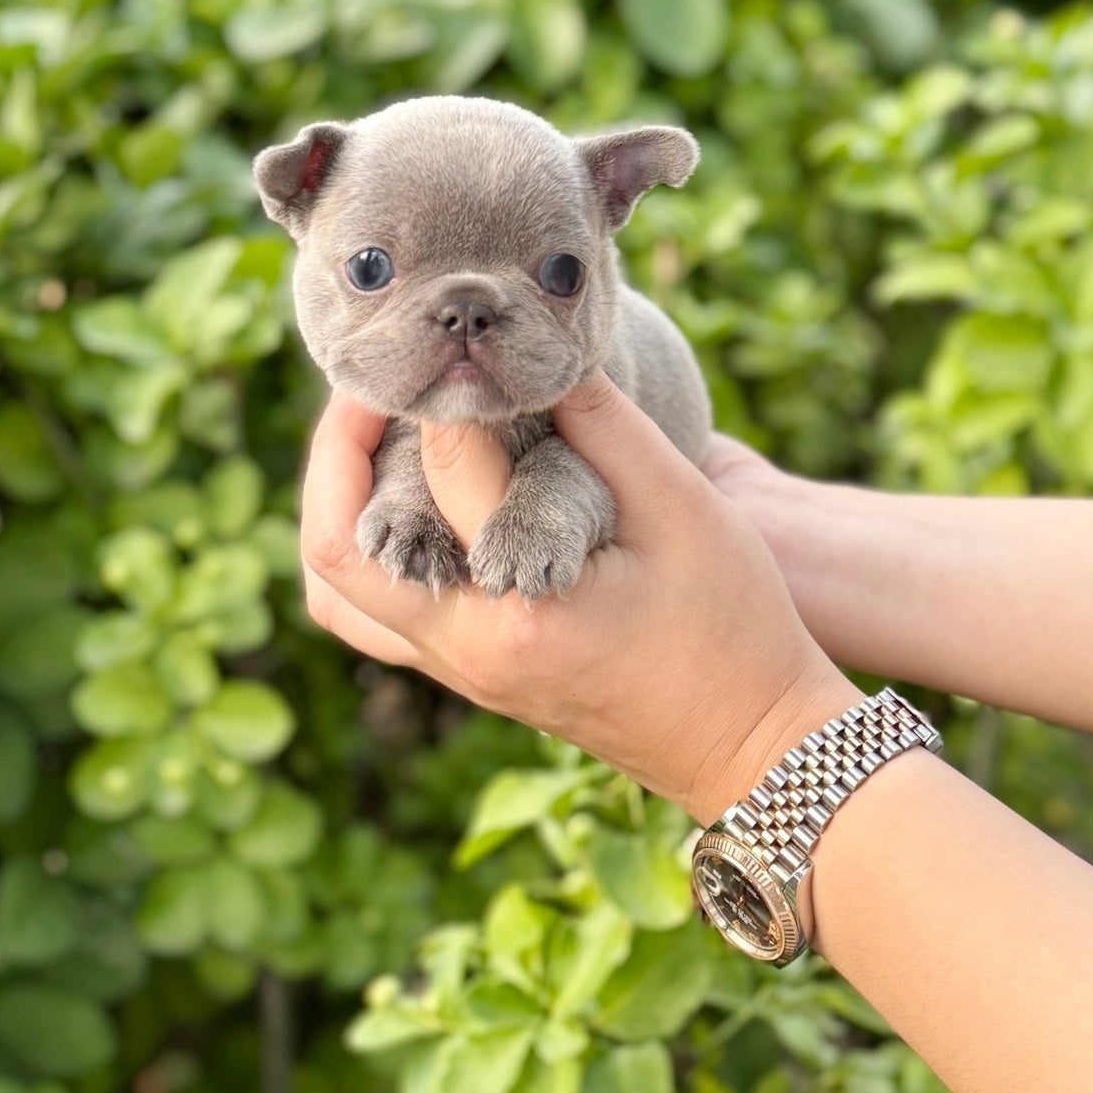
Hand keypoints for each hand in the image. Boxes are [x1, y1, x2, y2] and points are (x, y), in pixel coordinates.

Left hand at [300, 375, 860, 823]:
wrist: (756, 752)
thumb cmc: (736, 631)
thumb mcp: (685, 509)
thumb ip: (608, 426)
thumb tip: (540, 354)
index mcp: (521, 607)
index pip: (445, 472)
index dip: (443, 392)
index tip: (456, 341)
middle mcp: (469, 650)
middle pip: (337, 553)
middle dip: (336, 453)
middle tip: (373, 386)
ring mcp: (464, 674)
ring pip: (340, 599)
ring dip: (337, 509)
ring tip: (376, 437)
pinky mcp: (474, 678)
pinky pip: (377, 618)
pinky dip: (370, 551)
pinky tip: (414, 497)